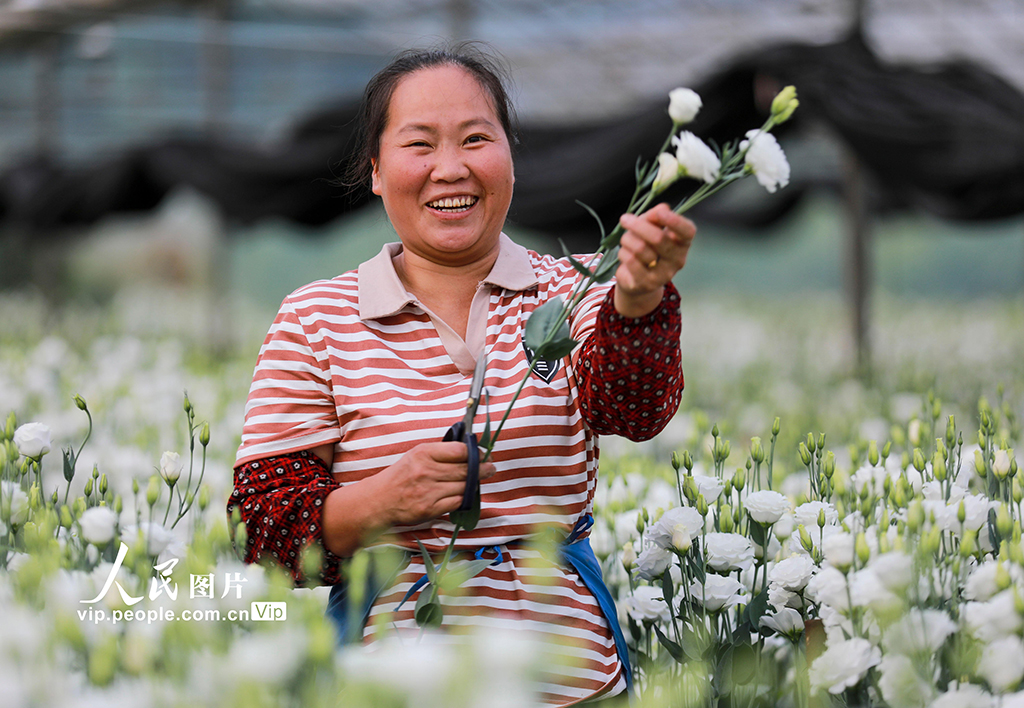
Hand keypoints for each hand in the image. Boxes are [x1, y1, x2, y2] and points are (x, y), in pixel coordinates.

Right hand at [380, 441, 496, 527]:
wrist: (379, 500)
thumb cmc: (401, 476)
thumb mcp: (416, 455)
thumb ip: (440, 453)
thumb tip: (469, 451)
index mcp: (423, 453)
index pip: (460, 450)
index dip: (475, 453)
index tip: (481, 455)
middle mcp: (426, 471)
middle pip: (466, 469)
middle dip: (483, 469)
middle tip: (491, 468)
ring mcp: (428, 491)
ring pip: (464, 486)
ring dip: (475, 484)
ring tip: (479, 481)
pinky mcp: (429, 509)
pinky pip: (457, 502)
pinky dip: (463, 498)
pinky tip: (464, 494)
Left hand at [614, 203, 695, 317]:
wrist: (637, 280)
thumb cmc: (646, 248)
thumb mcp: (651, 228)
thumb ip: (655, 216)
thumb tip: (660, 209)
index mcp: (682, 243)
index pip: (687, 231)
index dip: (675, 221)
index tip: (660, 212)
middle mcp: (677, 260)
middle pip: (658, 238)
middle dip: (638, 225)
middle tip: (625, 219)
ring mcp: (663, 274)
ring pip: (640, 248)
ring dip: (627, 240)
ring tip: (626, 240)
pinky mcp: (647, 283)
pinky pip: (630, 260)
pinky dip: (623, 252)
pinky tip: (625, 254)